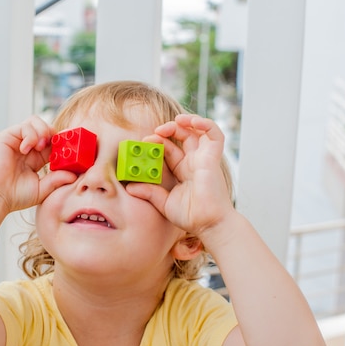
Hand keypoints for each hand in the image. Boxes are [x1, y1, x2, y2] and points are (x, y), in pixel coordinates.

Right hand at [0, 115, 76, 214]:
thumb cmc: (15, 196)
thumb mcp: (42, 189)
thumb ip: (57, 180)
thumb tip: (74, 175)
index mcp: (37, 158)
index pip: (54, 142)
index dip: (63, 143)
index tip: (70, 150)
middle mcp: (28, 147)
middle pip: (47, 128)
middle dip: (54, 134)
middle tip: (57, 146)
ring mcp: (18, 140)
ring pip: (36, 121)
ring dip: (43, 131)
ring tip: (41, 146)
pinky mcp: (7, 136)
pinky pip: (25, 126)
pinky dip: (30, 135)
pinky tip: (26, 149)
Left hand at [126, 114, 233, 235]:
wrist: (209, 224)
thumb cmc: (192, 217)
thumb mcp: (164, 203)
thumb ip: (149, 192)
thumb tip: (130, 187)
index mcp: (182, 171)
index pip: (168, 150)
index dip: (156, 143)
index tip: (144, 144)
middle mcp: (193, 162)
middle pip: (181, 136)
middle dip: (168, 130)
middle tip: (155, 132)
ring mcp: (204, 158)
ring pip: (197, 131)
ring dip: (185, 122)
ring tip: (172, 122)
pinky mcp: (213, 157)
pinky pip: (214, 134)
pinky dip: (205, 123)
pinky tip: (191, 121)